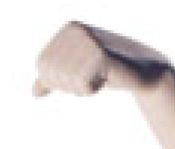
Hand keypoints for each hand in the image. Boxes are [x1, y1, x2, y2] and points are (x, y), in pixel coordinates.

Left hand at [32, 21, 169, 97]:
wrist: (140, 71)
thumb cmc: (107, 71)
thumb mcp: (76, 73)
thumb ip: (53, 80)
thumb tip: (34, 93)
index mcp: (67, 29)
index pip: (43, 68)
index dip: (57, 82)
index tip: (80, 75)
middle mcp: (76, 30)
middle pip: (54, 75)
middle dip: (71, 86)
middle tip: (91, 78)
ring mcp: (89, 40)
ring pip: (68, 82)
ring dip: (83, 89)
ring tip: (99, 77)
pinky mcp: (100, 55)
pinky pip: (83, 86)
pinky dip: (92, 90)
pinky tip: (106, 79)